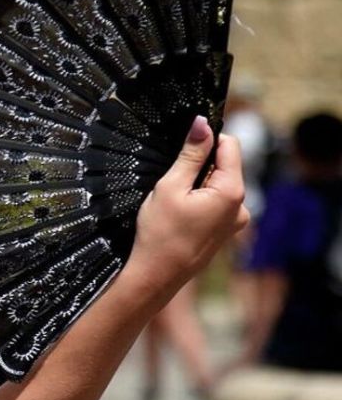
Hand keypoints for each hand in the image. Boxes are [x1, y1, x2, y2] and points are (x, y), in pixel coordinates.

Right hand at [124, 116, 248, 303]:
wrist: (157, 275)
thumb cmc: (160, 232)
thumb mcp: (170, 186)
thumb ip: (190, 154)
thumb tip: (202, 124)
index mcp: (232, 191)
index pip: (230, 145)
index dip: (205, 140)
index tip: (181, 148)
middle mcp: (241, 206)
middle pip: (224, 165)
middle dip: (198, 165)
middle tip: (172, 182)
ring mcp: (235, 220)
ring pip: (218, 183)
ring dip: (197, 183)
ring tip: (173, 201)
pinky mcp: (225, 230)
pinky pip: (216, 202)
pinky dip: (198, 199)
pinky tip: (180, 214)